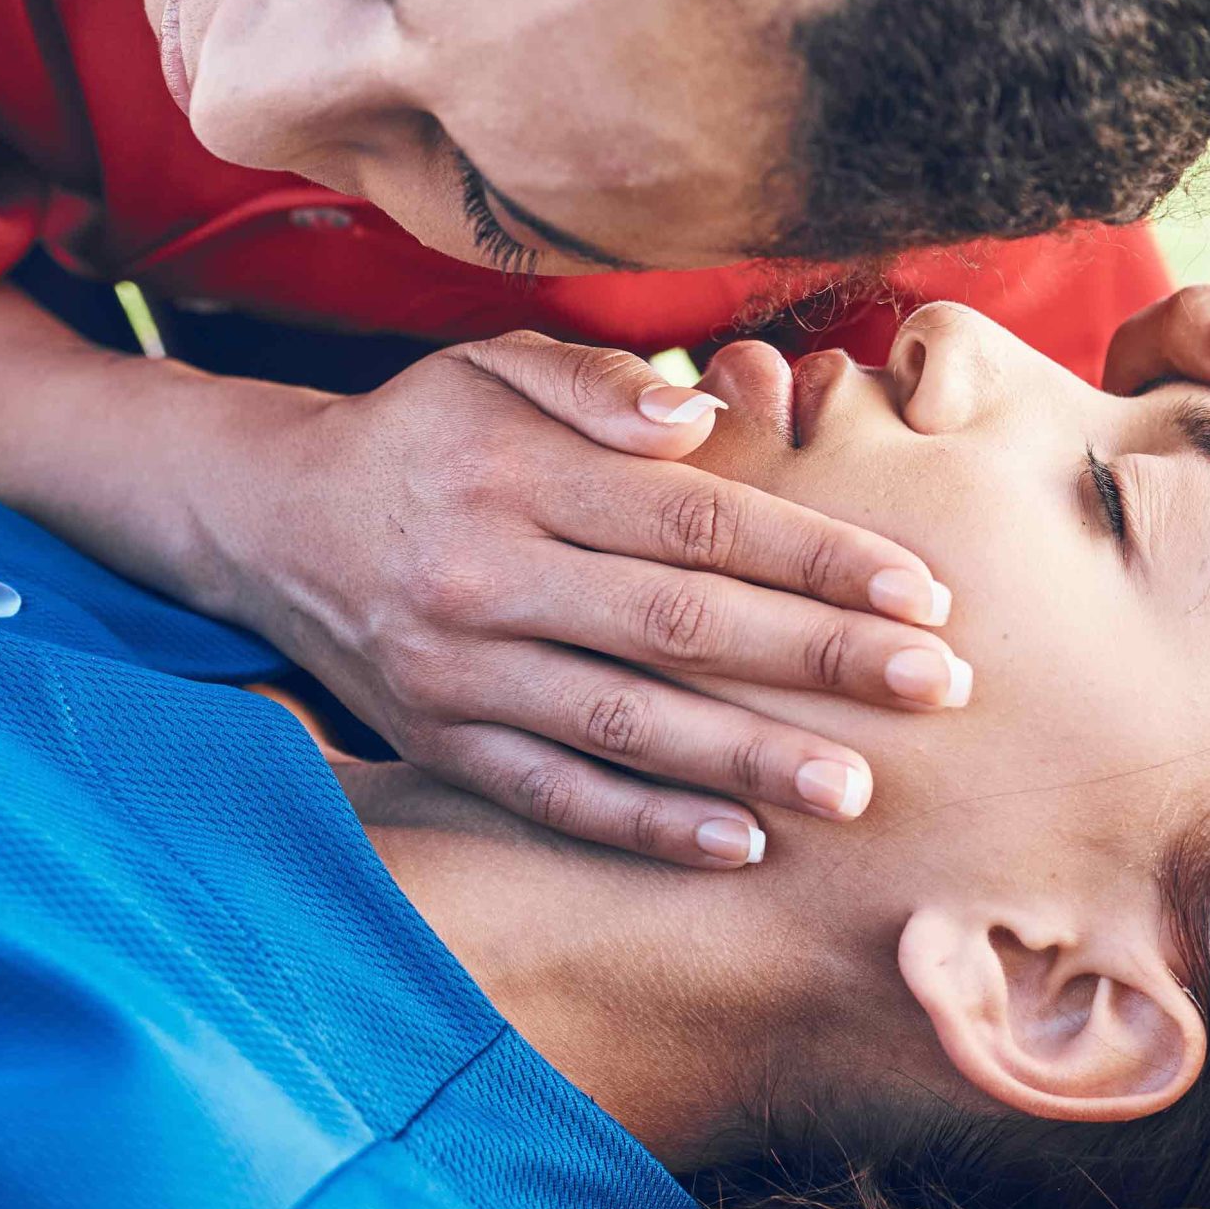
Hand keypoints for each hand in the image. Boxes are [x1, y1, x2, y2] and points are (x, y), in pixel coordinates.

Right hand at [213, 332, 963, 867]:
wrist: (271, 519)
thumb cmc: (424, 433)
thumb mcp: (492, 365)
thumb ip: (597, 383)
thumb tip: (700, 415)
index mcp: (516, 472)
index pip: (695, 518)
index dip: (813, 556)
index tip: (919, 590)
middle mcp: (485, 575)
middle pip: (680, 624)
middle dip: (819, 659)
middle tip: (938, 688)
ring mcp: (459, 672)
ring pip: (625, 724)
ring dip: (749, 759)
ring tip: (858, 790)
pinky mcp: (440, 742)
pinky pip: (554, 794)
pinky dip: (646, 824)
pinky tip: (739, 843)